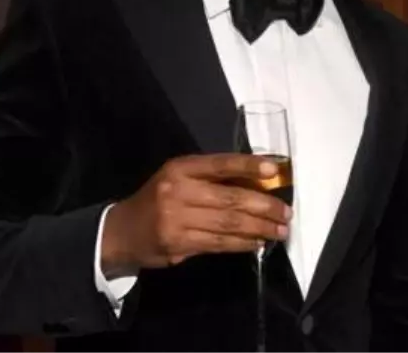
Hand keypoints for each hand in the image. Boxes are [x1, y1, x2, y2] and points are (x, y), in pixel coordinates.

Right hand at [100, 154, 291, 277]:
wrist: (121, 231)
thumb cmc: (159, 199)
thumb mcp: (179, 178)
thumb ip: (212, 179)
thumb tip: (259, 182)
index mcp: (181, 168)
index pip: (220, 163)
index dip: (248, 166)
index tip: (274, 170)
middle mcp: (178, 190)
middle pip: (230, 198)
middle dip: (264, 206)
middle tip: (286, 213)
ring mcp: (177, 219)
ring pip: (228, 224)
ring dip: (259, 229)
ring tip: (280, 231)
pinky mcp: (178, 243)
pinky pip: (218, 244)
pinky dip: (242, 243)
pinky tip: (257, 242)